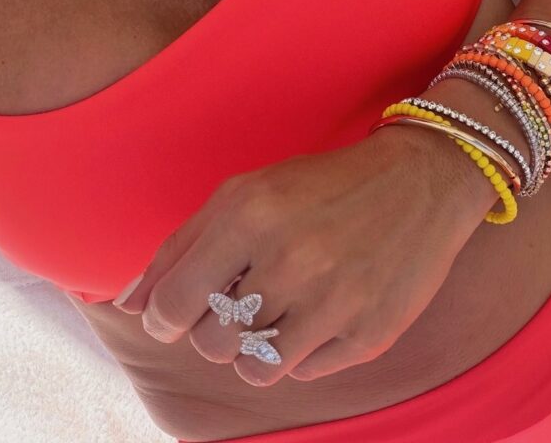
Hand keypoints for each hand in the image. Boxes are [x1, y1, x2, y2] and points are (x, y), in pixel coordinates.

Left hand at [112, 125, 492, 386]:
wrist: (422, 179)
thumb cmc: (322, 184)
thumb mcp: (247, 192)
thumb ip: (182, 246)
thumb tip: (128, 305)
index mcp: (253, 215)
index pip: (175, 304)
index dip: (167, 314)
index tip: (181, 309)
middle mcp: (293, 259)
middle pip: (211, 342)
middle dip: (217, 325)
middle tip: (246, 294)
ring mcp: (336, 302)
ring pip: (254, 367)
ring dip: (256, 344)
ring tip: (281, 307)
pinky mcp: (370, 334)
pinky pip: (304, 371)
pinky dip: (303, 348)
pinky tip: (324, 306)